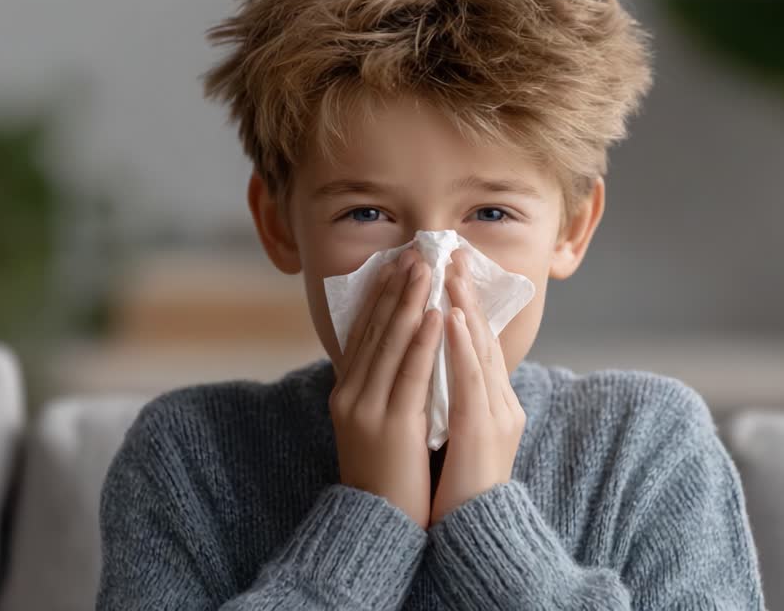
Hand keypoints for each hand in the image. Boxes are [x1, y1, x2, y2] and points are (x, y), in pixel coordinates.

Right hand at [330, 248, 442, 529]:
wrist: (376, 529)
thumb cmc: (387, 480)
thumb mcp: (375, 429)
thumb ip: (383, 393)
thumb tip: (402, 359)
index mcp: (346, 394)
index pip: (364, 334)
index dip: (380, 297)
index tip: (397, 265)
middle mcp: (350, 396)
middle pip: (374, 330)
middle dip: (396, 289)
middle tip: (415, 254)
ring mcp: (367, 409)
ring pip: (391, 344)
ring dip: (410, 302)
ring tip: (427, 269)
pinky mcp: (391, 425)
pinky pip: (410, 374)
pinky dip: (424, 340)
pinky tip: (436, 315)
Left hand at [429, 247, 526, 526]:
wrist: (479, 536)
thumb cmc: (460, 493)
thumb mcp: (457, 440)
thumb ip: (452, 407)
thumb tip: (433, 380)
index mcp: (491, 405)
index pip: (475, 346)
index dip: (463, 307)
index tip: (447, 274)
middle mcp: (500, 403)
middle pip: (481, 338)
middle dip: (465, 294)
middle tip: (451, 253)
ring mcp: (496, 414)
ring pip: (478, 349)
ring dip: (464, 306)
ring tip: (451, 271)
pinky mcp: (484, 429)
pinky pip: (471, 378)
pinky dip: (460, 344)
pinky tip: (449, 316)